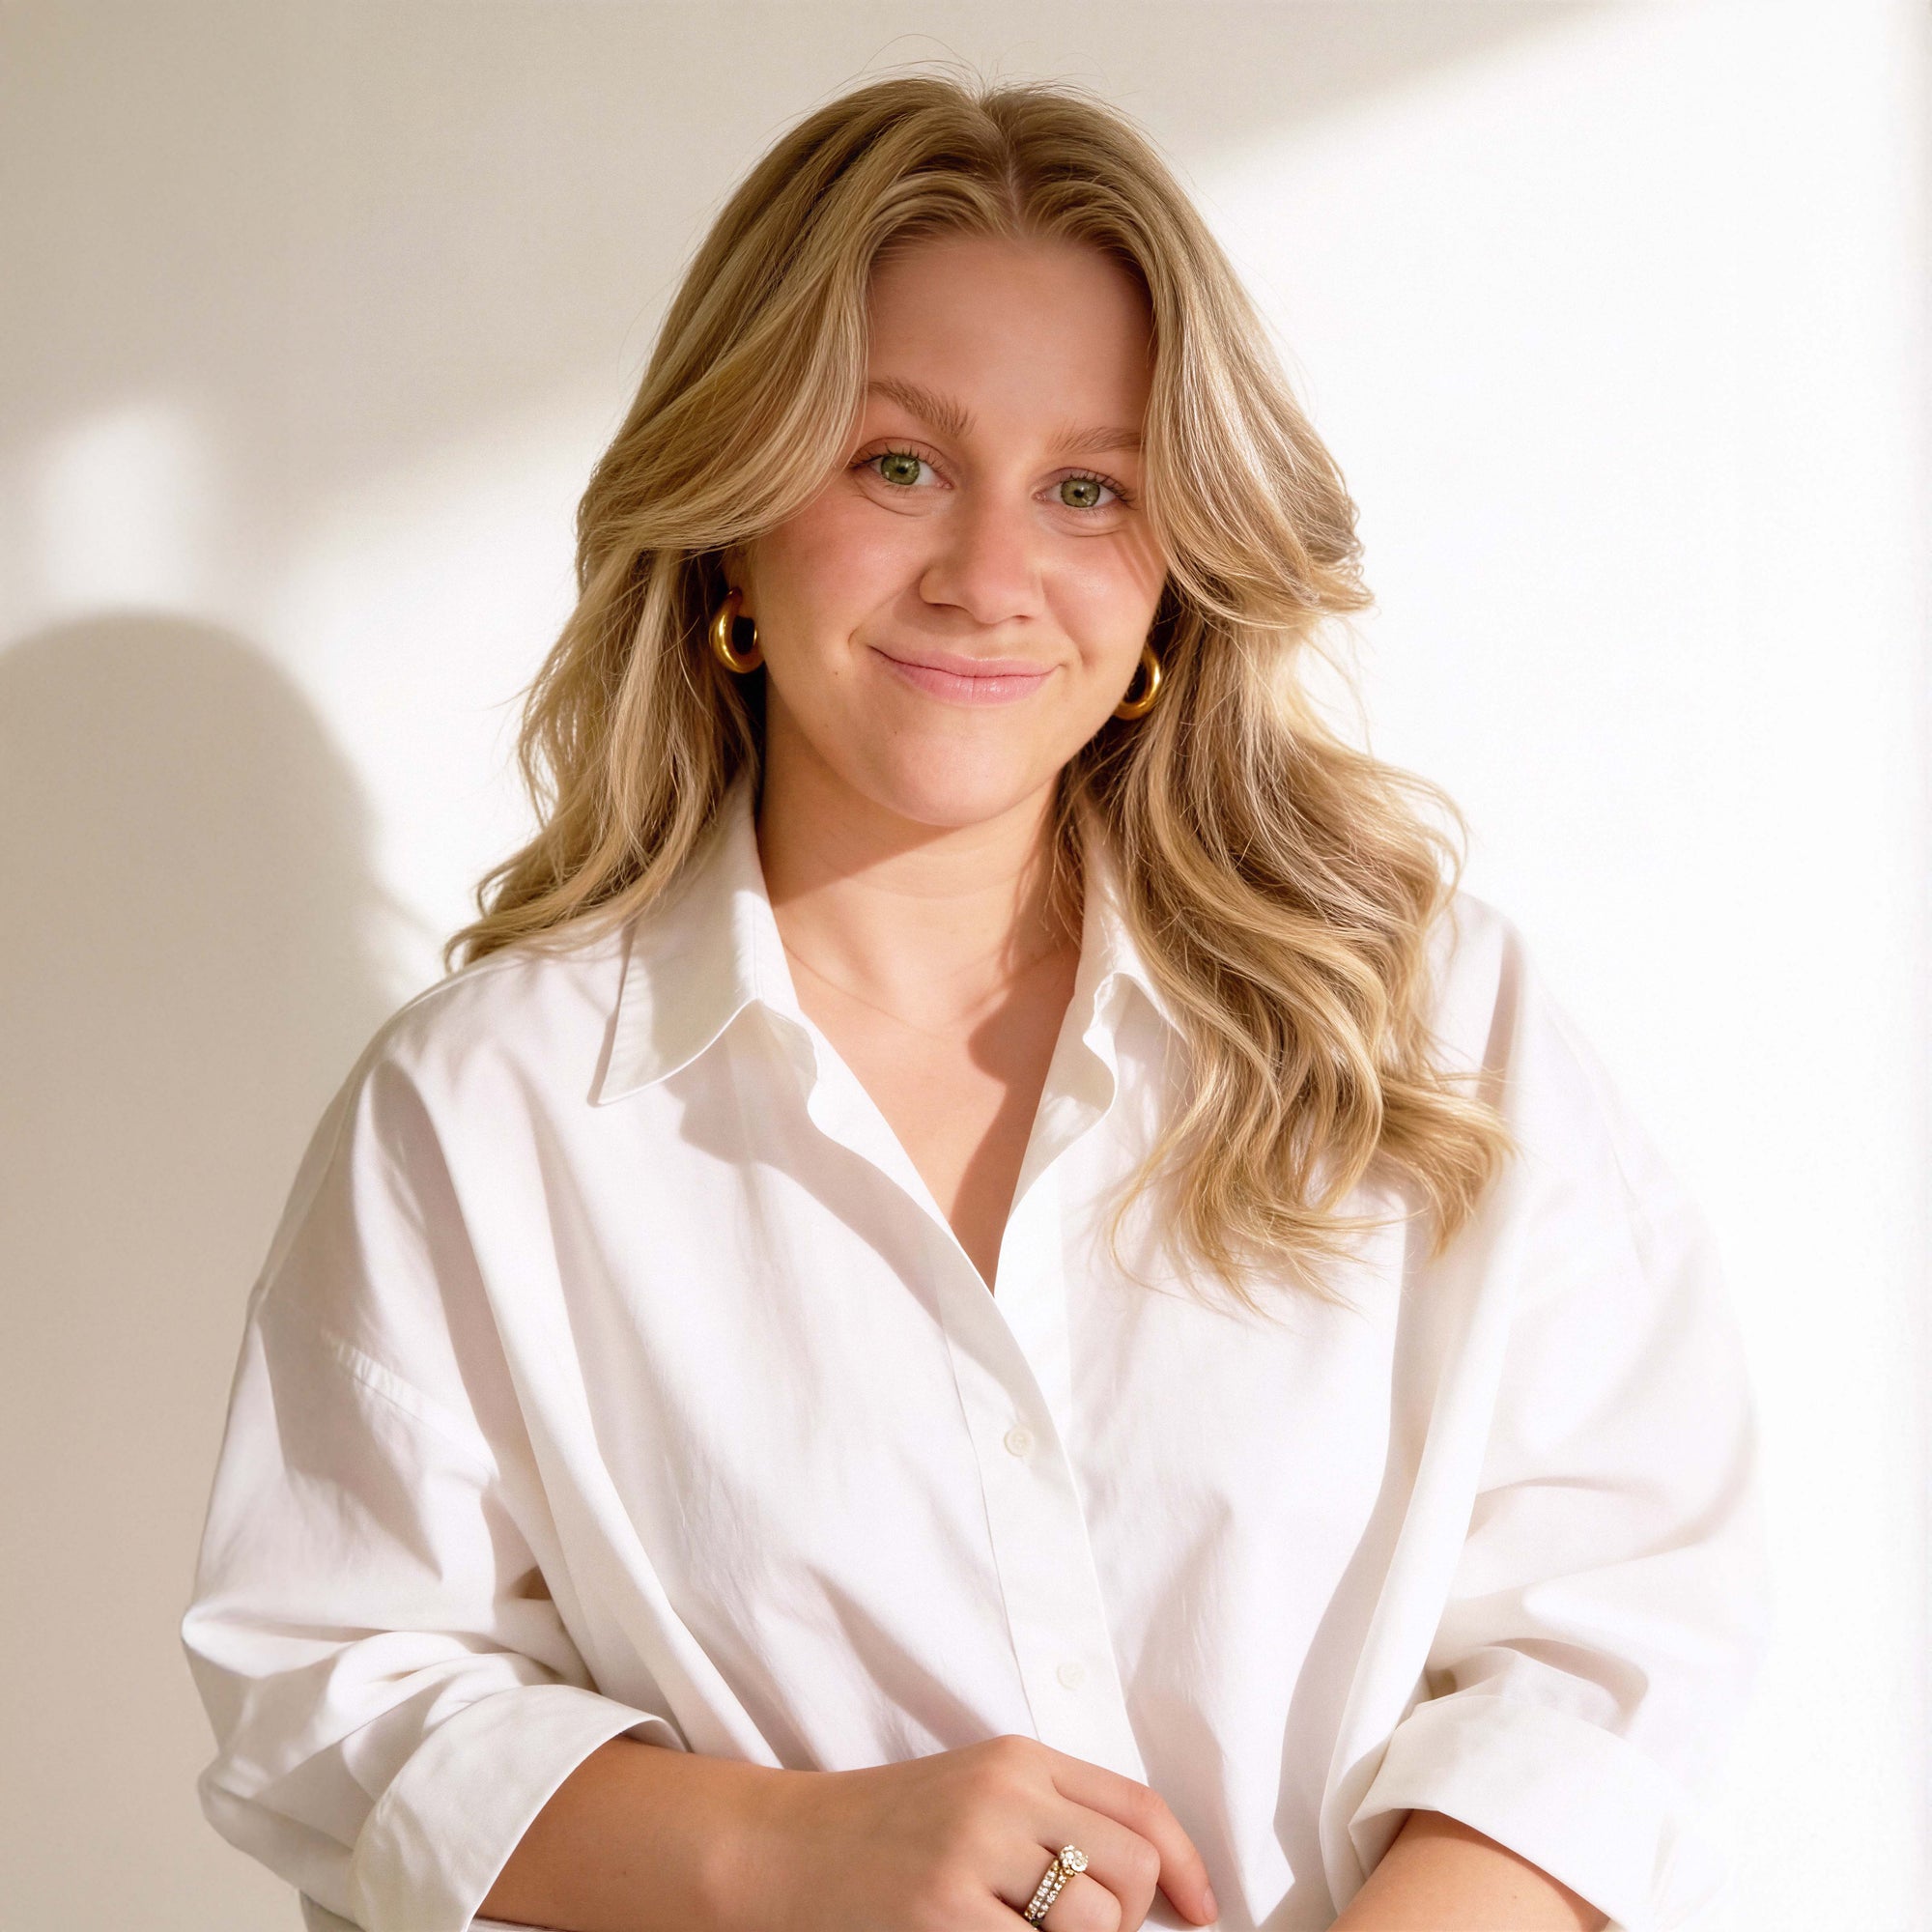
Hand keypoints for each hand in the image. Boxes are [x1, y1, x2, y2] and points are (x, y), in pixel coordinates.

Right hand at [734, 1733, 1219, 1931]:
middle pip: (1130, 1869)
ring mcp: (972, 1855)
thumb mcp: (976, 1796)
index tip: (1203, 1914)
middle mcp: (1002, 1795)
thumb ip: (1055, 1818)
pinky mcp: (944, 1913)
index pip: (1140, 1806)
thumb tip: (1155, 1890)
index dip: (1187, 1868)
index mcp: (1017, 1758)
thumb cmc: (888, 1834)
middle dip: (1126, 1921)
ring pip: (1095, 1921)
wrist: (783, 1852)